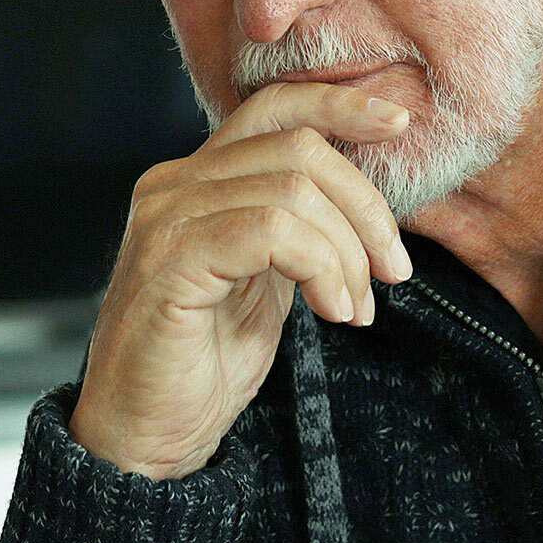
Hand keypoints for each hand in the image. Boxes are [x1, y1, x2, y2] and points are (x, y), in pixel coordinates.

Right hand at [69, 82, 413, 478]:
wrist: (144, 437)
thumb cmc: (204, 362)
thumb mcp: (269, 279)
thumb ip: (299, 228)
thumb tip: (368, 199)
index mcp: (198, 179)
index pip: (274, 106)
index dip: (341, 105)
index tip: (398, 125)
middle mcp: (174, 183)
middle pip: (299, 147)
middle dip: (366, 207)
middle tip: (391, 271)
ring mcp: (167, 218)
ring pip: (293, 190)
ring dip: (347, 253)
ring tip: (354, 308)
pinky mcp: (170, 261)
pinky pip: (270, 232)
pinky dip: (321, 269)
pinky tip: (332, 311)